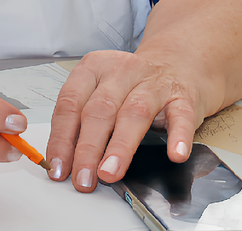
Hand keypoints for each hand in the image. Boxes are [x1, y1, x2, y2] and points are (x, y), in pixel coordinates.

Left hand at [43, 49, 208, 192]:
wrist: (176, 63)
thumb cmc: (131, 85)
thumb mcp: (100, 90)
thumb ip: (81, 120)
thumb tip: (63, 162)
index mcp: (95, 67)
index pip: (71, 102)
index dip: (62, 138)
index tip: (58, 168)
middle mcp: (123, 71)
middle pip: (100, 110)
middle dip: (88, 148)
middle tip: (82, 178)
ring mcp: (154, 83)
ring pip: (134, 113)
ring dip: (120, 146)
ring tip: (110, 172)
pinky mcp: (182, 97)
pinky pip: (180, 117)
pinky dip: (179, 136)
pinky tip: (175, 154)